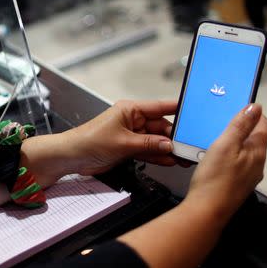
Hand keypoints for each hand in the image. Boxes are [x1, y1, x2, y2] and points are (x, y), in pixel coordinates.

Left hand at [67, 99, 187, 176]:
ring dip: (167, 149)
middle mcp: (132, 120)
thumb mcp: (124, 143)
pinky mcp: (128, 147)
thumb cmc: (89, 141)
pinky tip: (169, 160)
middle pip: (161, 126)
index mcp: (131, 109)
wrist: (72, 156)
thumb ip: (149, 144)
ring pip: (156, 140)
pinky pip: (148, 150)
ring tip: (183, 156)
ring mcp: (131, 134)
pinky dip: (158, 156)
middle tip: (188, 146)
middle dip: (174, 137)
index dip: (178, 109)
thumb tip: (168, 145)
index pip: (160, 107)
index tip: (194, 113)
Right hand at [184, 104, 266, 224]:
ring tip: (215, 139)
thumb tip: (255, 107)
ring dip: (235, 142)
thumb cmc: (215, 177)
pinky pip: (238, 164)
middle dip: (243, 128)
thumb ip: (240, 125)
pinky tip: (215, 159)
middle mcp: (258, 164)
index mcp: (257, 151)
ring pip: (246, 152)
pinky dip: (230, 156)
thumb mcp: (225, 145)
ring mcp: (249, 176)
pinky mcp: (238, 185)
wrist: (207, 211)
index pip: (265, 125)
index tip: (238, 109)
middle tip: (222, 122)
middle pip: (256, 139)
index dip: (255, 114)